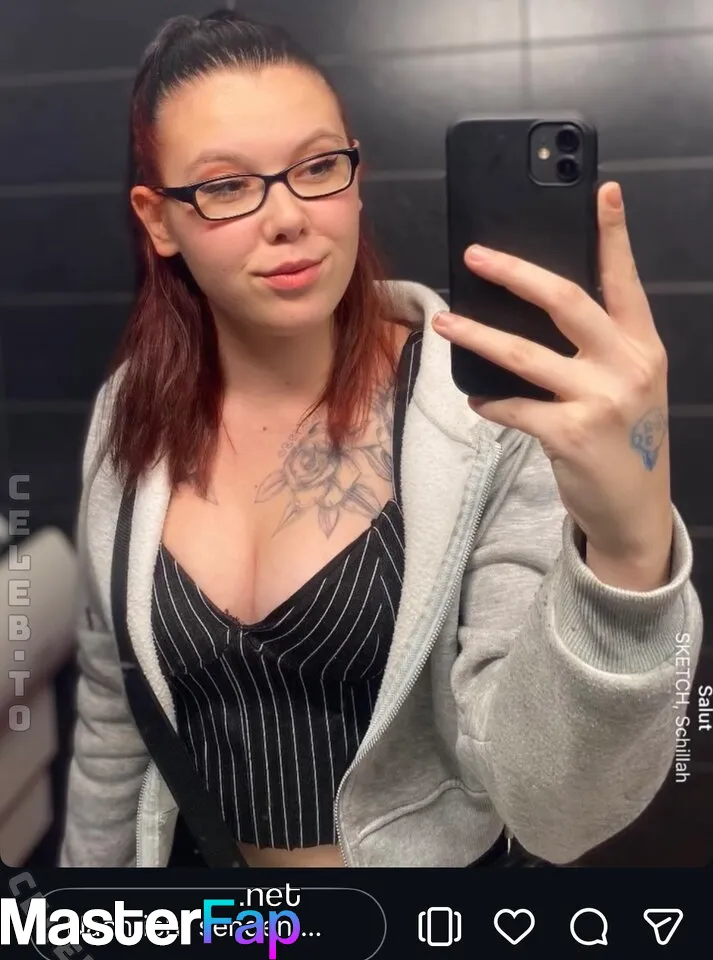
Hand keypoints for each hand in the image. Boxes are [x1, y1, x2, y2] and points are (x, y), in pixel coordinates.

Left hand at [432, 182, 672, 577]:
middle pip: (564, 300)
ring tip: (445, 323)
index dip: (613, 234)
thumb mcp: (628, 385)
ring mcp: (600, 399)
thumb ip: (598, 348)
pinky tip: (477, 399)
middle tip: (476, 254)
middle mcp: (627, 364)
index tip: (602, 190)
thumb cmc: (624, 440)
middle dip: (514, 272)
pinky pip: (512, 407)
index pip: (625, 280)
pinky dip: (489, 402)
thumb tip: (533, 312)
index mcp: (642, 345)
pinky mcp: (570, 434)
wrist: (635, 509)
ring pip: (523, 352)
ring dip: (476, 335)